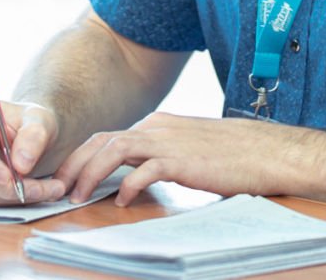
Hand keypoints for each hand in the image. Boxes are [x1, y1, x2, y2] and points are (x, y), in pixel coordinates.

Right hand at [0, 95, 66, 205]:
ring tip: (43, 190)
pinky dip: (2, 201)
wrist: (28, 137)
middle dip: (2, 186)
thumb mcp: (39, 120)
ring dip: (7, 196)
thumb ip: (34, 136)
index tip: (9, 176)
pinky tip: (26, 193)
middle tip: (39, 190)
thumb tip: (22, 164)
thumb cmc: (28, 122)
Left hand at [57, 112, 318, 206]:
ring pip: (114, 149)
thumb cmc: (231, 155)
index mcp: (158, 123)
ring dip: (91, 173)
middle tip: (60, 188)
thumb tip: (135, 175)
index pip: (108, 136)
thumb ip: (160, 156)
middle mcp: (158, 127)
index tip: (68, 177)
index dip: (83, 156)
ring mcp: (168, 141)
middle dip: (76, 164)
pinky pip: (144, 170)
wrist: (266, 151)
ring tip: (79, 195)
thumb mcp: (187, 149)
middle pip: (102, 139)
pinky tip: (121, 201)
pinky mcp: (181, 159)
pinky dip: (127, 185)